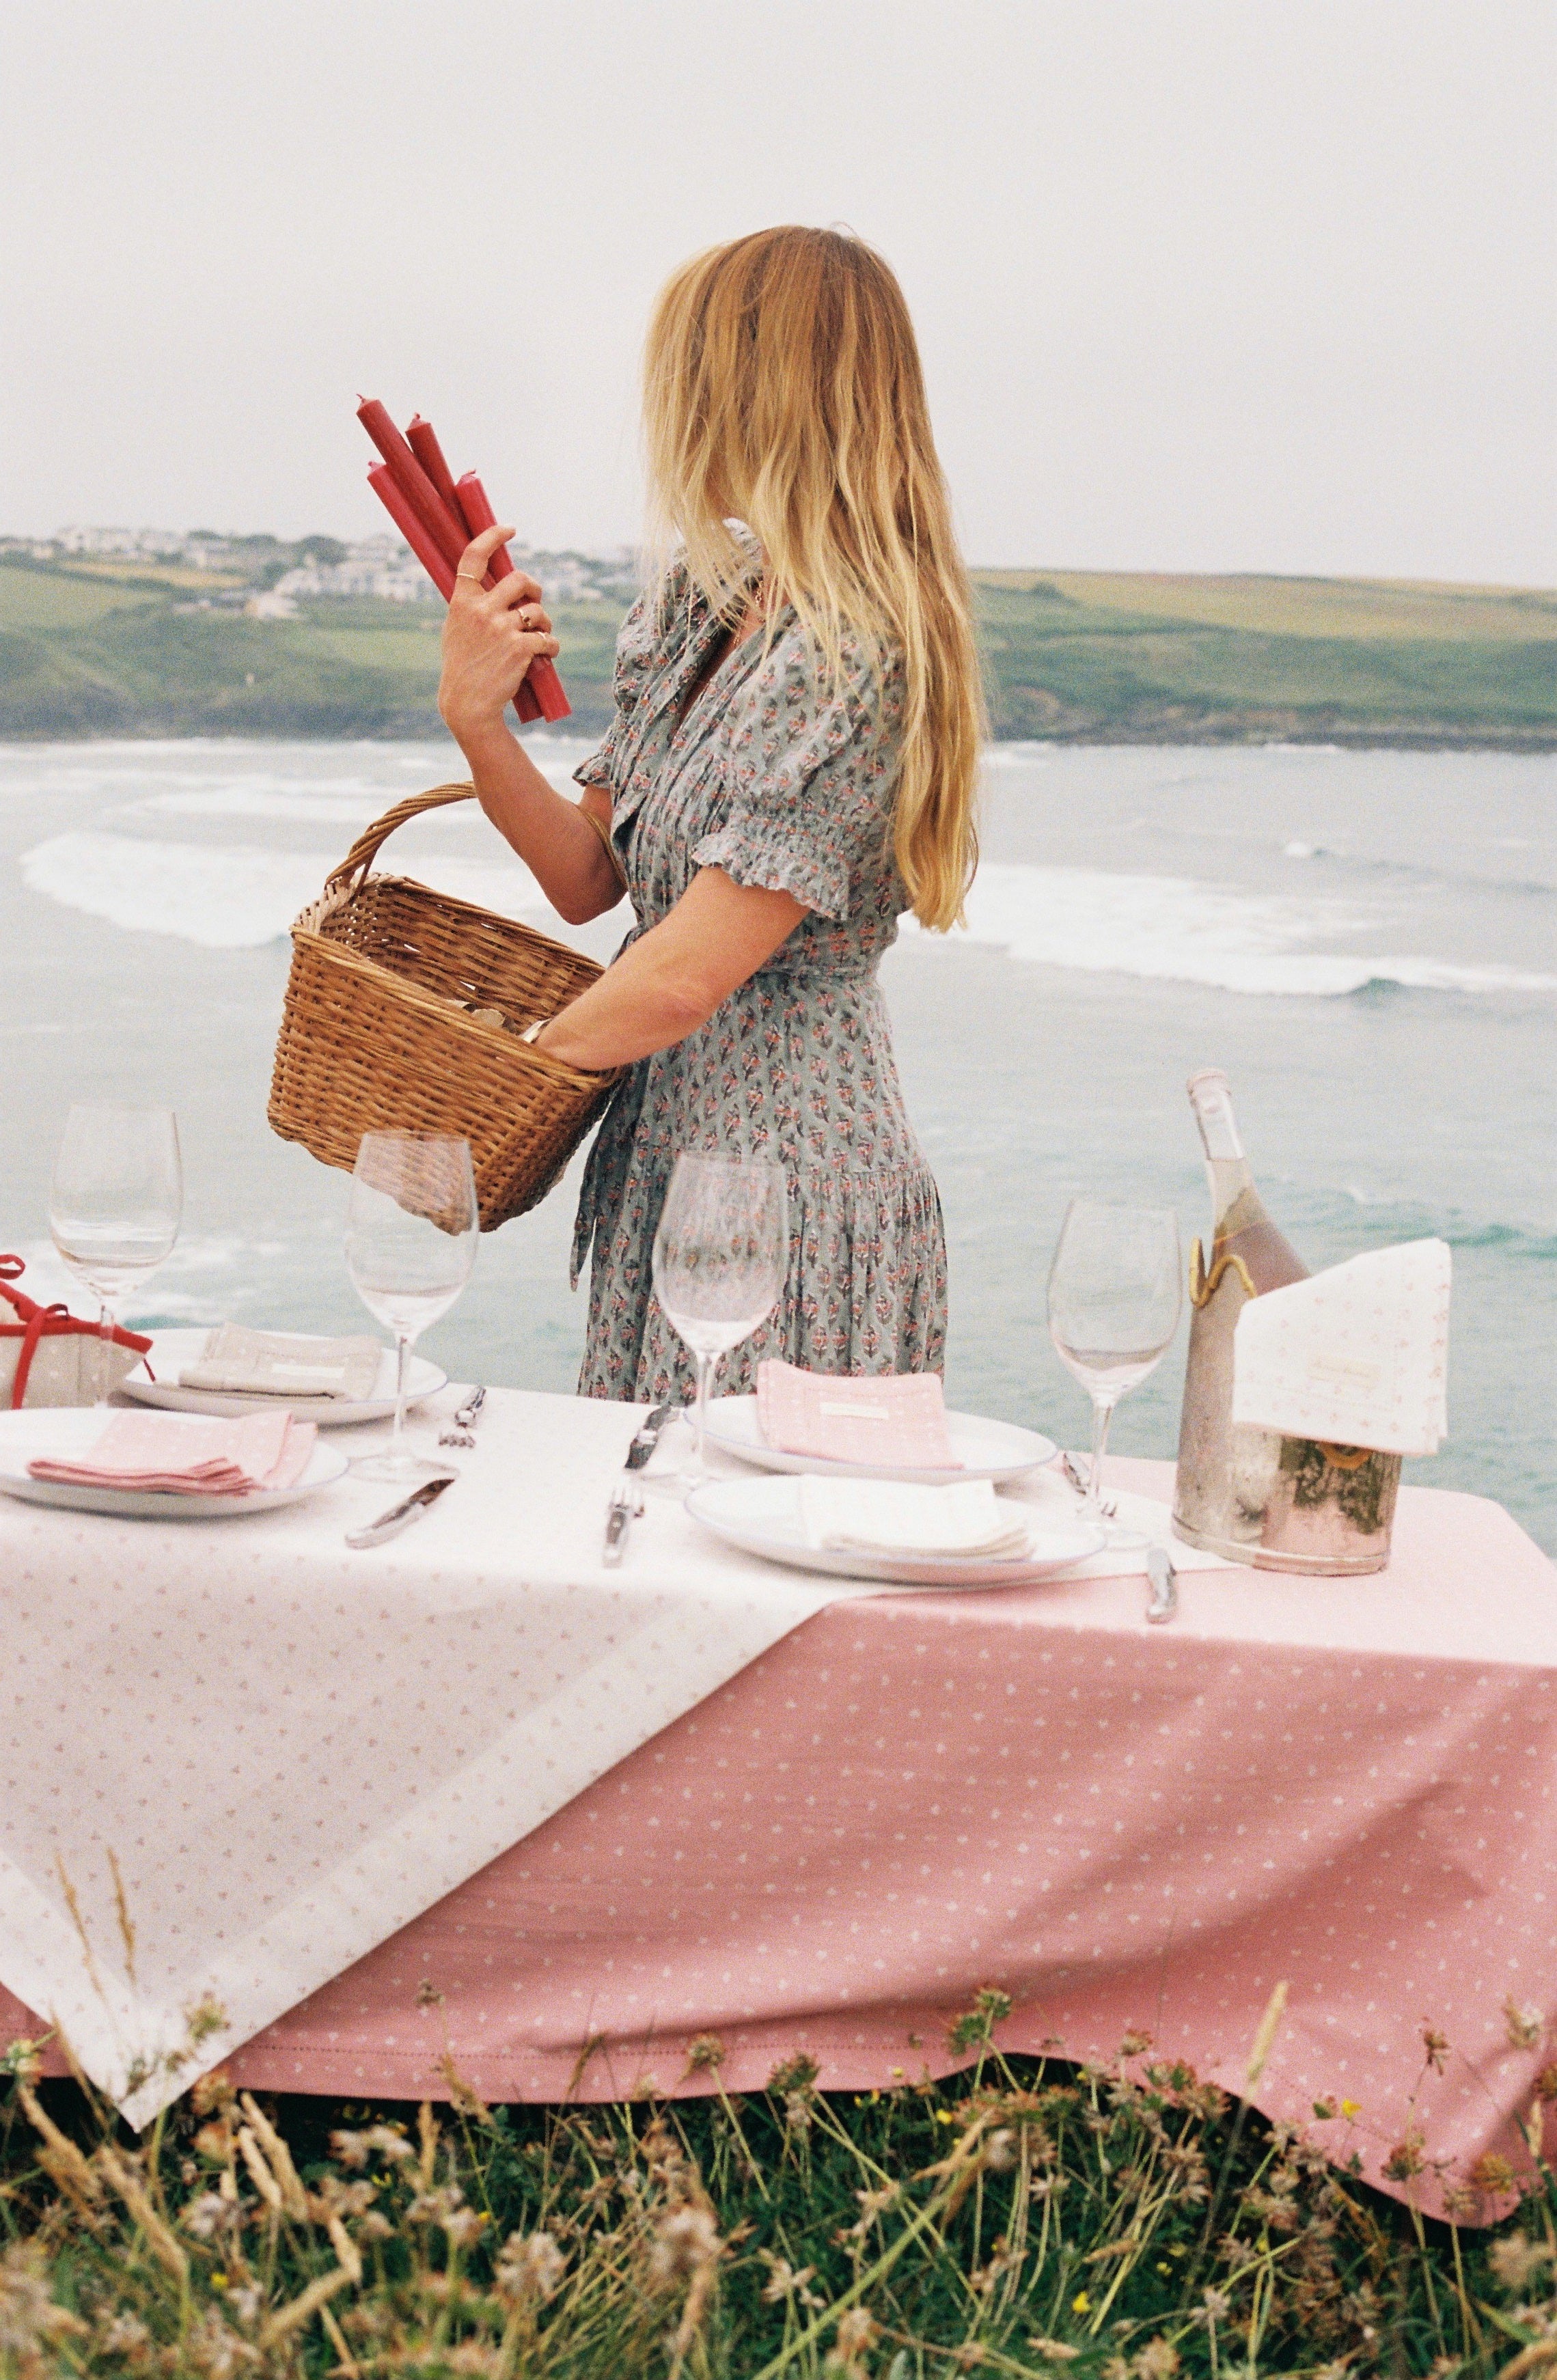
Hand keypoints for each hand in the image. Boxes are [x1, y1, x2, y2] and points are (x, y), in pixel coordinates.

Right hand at [438, 524, 560, 735]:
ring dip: (545, 624)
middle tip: (536, 600)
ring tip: (540, 638)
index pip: (474, 556)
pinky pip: (548, 638)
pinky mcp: (520, 648)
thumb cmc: (462, 668)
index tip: (509, 529)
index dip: (493, 536)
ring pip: (538, 612)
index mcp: (462, 602)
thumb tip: (497, 588)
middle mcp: (481, 610)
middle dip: (534, 589)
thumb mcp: (457, 630)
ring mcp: (501, 628)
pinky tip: (548, 654)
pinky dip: (552, 646)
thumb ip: (473, 606)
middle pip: (520, 579)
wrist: (467, 704)